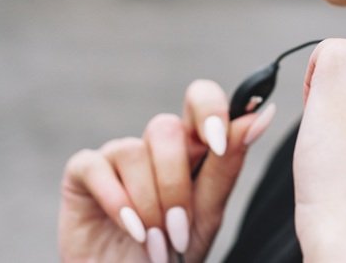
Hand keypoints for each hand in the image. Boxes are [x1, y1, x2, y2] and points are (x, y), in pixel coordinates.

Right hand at [58, 80, 276, 262]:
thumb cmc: (173, 252)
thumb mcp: (207, 213)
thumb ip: (228, 164)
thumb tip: (263, 113)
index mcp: (192, 146)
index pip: (201, 99)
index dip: (209, 110)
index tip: (218, 142)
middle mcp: (154, 145)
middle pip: (166, 128)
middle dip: (175, 183)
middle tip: (179, 227)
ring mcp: (117, 155)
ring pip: (134, 150)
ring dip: (149, 203)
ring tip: (155, 241)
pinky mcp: (82, 172)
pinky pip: (96, 165)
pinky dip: (117, 201)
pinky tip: (130, 229)